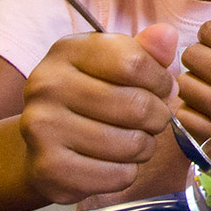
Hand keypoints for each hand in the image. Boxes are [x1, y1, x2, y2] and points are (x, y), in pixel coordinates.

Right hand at [19, 24, 176, 204]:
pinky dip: (127, 172)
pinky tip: (113, 162)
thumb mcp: (113, 65)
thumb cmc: (90, 97)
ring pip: (132, 144)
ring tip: (133, 141)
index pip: (134, 63)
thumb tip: (168, 36)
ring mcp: (42, 129)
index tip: (160, 89)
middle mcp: (47, 85)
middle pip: (137, 106)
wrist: (43, 143)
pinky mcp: (50, 169)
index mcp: (67, 51)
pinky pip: (118, 175)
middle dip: (158, 117)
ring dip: (145, 146)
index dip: (161, 81)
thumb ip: (145, 51)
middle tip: (152, 120)